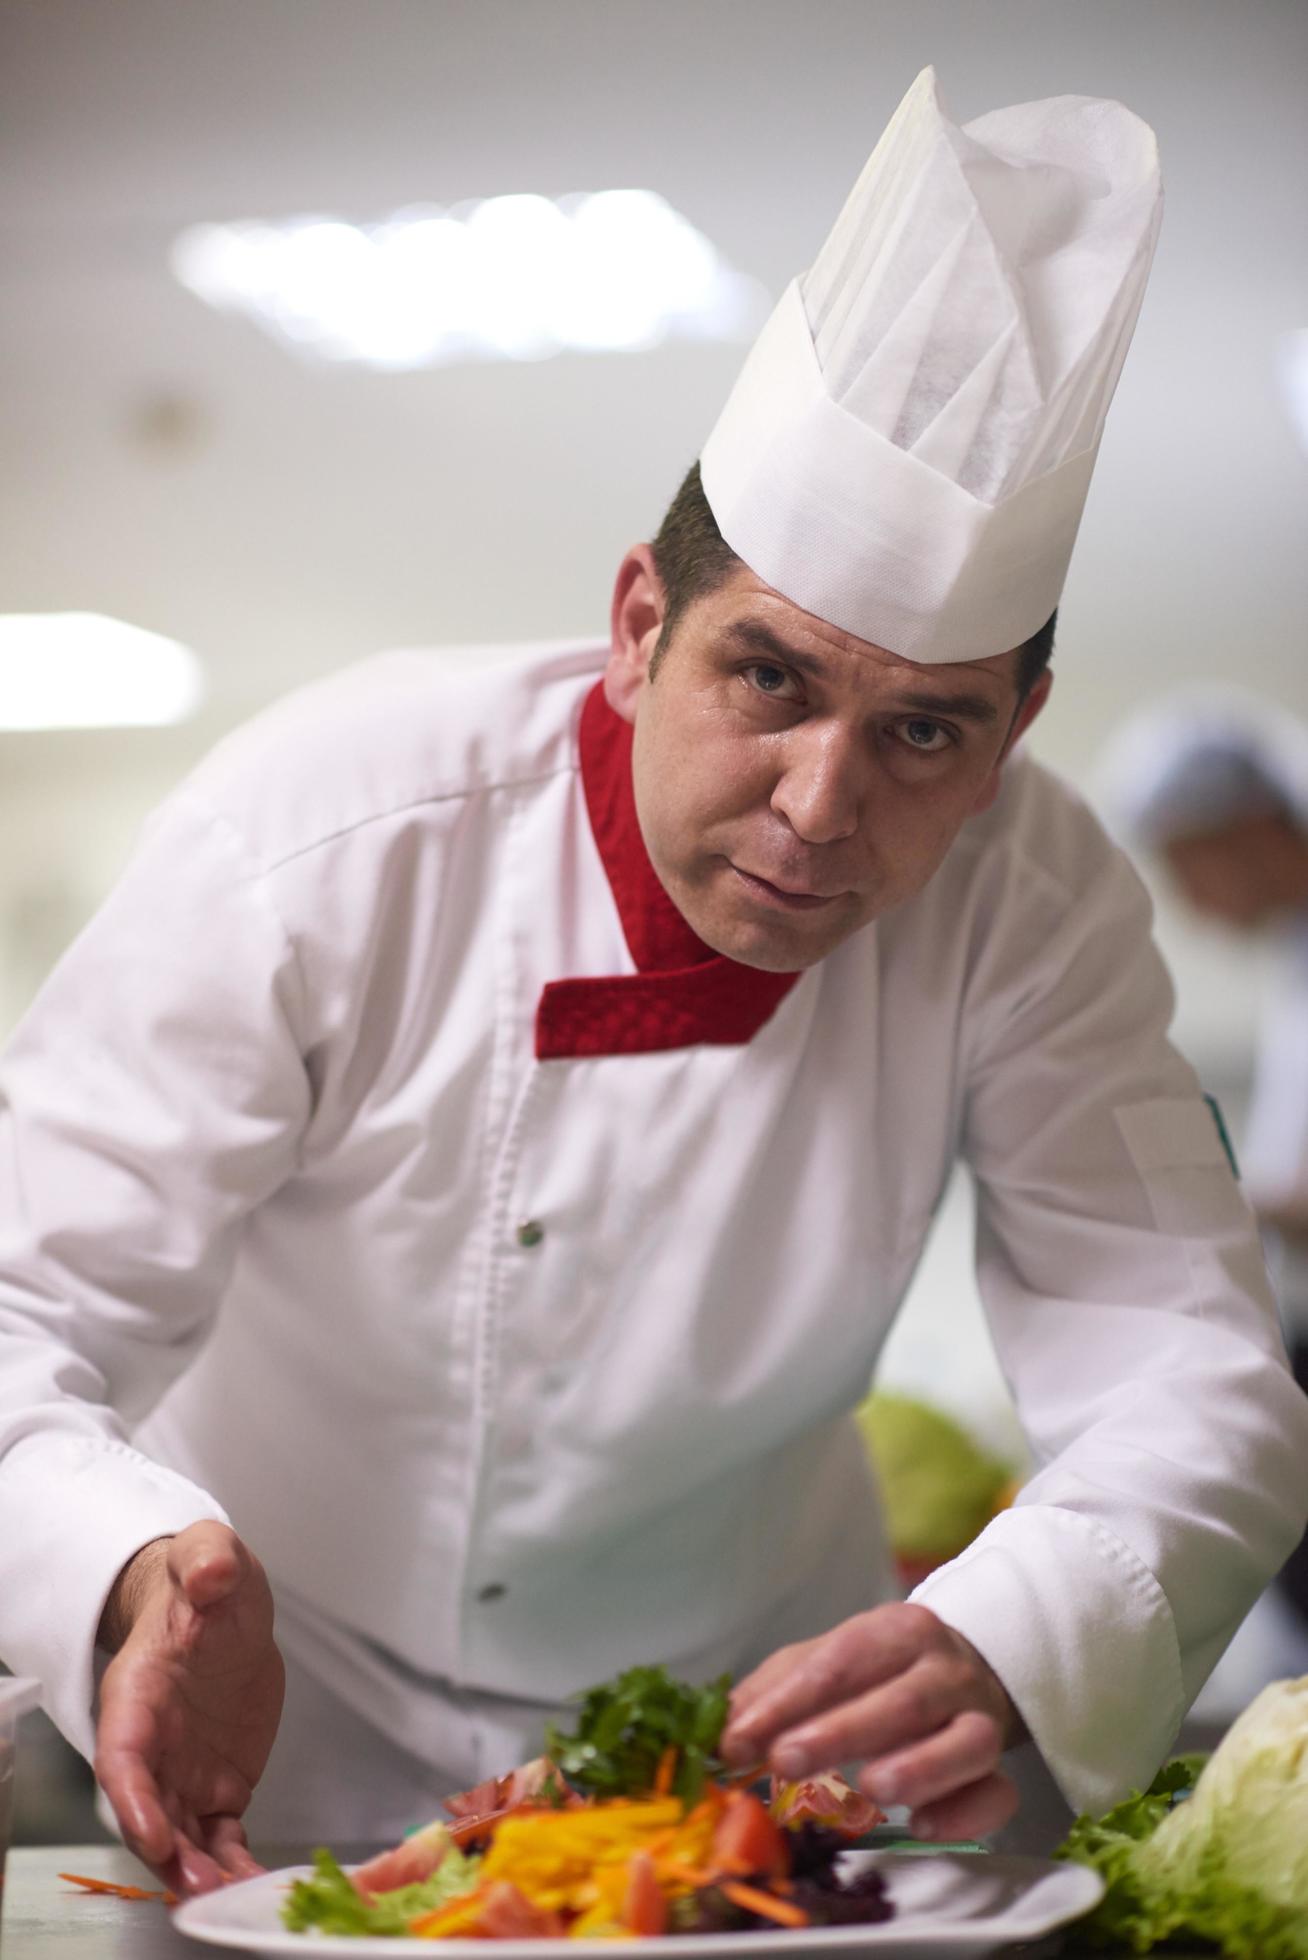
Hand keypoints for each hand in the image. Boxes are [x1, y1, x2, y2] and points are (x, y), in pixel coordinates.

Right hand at [94, 1522, 284, 1895]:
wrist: (222, 1607)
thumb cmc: (206, 1583)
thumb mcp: (210, 1554)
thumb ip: (208, 1560)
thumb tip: (212, 1574)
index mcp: (137, 1692)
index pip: (123, 1754)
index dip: (133, 1797)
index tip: (154, 1832)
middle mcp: (153, 1743)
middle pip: (149, 1811)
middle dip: (169, 1855)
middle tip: (201, 1885)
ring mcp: (184, 1770)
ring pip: (182, 1836)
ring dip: (200, 1871)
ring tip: (232, 1896)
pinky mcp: (219, 1785)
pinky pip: (221, 1836)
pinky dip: (234, 1863)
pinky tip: (255, 1884)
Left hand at [720, 1604, 1022, 1841]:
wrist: (966, 1668)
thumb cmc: (878, 1671)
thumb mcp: (825, 1660)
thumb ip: (775, 1691)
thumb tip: (723, 1731)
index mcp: (897, 1631)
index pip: (842, 1659)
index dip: (788, 1701)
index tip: (737, 1741)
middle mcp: (945, 1670)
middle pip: (903, 1699)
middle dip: (841, 1732)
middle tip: (785, 1763)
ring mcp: (980, 1718)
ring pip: (966, 1742)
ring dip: (919, 1767)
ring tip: (869, 1788)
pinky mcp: (998, 1767)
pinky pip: (997, 1792)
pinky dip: (965, 1812)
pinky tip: (923, 1826)